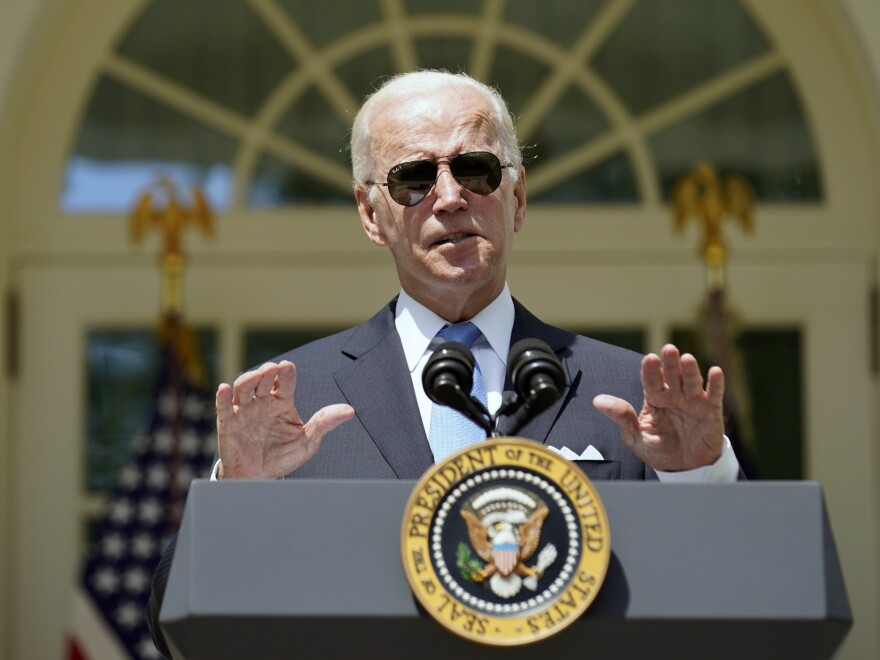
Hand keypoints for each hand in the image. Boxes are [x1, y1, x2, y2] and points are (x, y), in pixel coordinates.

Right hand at [215, 360, 354, 478]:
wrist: (260, 479)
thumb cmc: (282, 457)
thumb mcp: (307, 442)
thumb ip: (324, 423)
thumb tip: (349, 410)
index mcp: (282, 403)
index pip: (286, 383)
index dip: (287, 374)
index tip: (288, 367)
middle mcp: (262, 403)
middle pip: (263, 380)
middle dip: (267, 372)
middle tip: (272, 369)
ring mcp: (244, 411)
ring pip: (244, 388)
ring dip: (249, 379)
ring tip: (256, 375)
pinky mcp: (228, 424)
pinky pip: (223, 407)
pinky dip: (222, 397)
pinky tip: (224, 388)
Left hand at [593, 344, 724, 471]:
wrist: (685, 470)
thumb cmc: (659, 451)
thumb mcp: (636, 437)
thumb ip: (622, 418)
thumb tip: (597, 401)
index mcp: (655, 399)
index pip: (651, 381)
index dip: (651, 370)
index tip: (650, 359)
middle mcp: (674, 395)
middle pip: (672, 376)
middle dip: (670, 363)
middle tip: (668, 349)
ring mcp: (693, 401)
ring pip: (692, 381)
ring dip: (690, 370)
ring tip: (687, 358)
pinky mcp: (711, 411)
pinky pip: (714, 395)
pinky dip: (716, 384)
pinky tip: (715, 372)